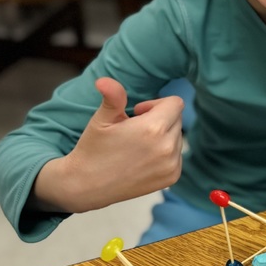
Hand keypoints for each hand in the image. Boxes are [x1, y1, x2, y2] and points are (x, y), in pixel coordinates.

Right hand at [32, 77, 184, 213]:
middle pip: (177, 118)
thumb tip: (104, 80)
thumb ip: (113, 97)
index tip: (137, 113)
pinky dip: (165, 152)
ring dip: (163, 136)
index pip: (175, 103)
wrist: (87, 185)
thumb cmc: (94, 149)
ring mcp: (171, 164)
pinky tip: (143, 158)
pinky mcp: (172, 177)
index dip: (156, 104)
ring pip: (177, 136)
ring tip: (137, 146)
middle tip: (134, 129)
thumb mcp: (102, 119)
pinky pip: (177, 154)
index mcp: (153, 129)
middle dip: (159, 118)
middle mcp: (167, 148)